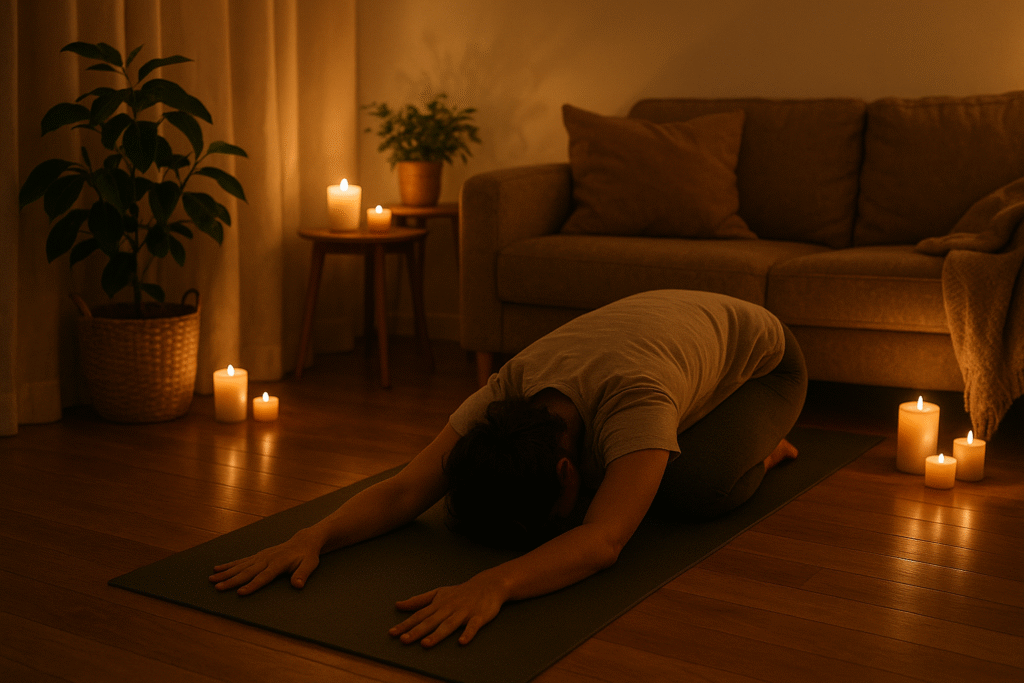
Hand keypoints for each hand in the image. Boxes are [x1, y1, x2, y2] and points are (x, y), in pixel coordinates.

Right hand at [208, 528, 322, 594]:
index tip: (240, 593)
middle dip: (231, 580)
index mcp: (278, 563)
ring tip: (211, 578)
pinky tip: (217, 568)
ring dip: (225, 573)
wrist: (303, 541)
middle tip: (217, 587)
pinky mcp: (257, 556)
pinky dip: (229, 565)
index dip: (252, 585)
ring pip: (240, 566)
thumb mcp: (310, 565)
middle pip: (247, 572)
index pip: (263, 577)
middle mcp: (266, 559)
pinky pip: (241, 561)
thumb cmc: (307, 556)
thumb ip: (303, 574)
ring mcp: (260, 556)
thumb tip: (298, 585)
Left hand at [389, 573, 506, 646]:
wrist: (487, 585)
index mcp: (438, 604)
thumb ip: (418, 600)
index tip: (392, 633)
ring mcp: (464, 612)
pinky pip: (473, 626)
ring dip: (438, 634)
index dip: (406, 624)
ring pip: (449, 624)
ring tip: (426, 644)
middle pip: (431, 621)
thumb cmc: (459, 592)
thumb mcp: (438, 593)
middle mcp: (449, 608)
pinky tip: (462, 642)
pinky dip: (468, 633)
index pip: (419, 615)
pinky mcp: (479, 616)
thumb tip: (398, 605)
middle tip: (404, 640)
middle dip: (417, 631)